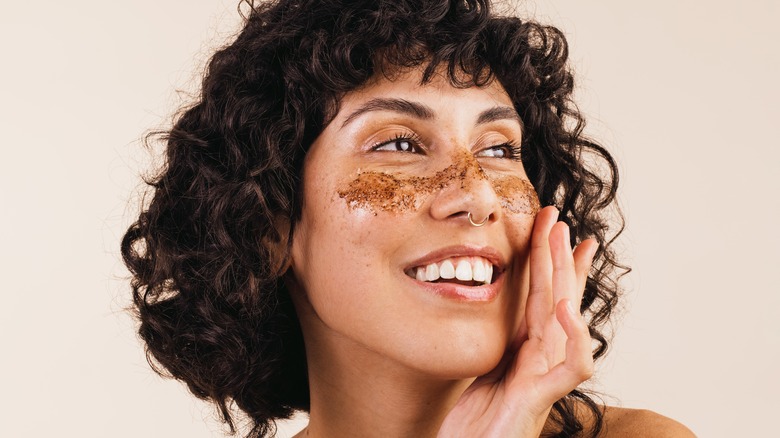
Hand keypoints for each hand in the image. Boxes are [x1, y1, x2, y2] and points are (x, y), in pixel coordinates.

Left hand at [438, 206, 597, 436]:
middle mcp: (541, 359)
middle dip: (558, 256)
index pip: (543, 297)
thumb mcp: (484, 372)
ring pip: (565, 318)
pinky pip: (572, 365)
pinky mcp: (543, 397)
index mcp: (525, 350)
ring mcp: (545, 376)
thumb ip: (498, 346)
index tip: (554, 230)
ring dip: (566, 277)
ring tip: (563, 241)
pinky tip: (565, 309)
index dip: (552, 264)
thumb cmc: (476, 426)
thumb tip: (491, 315)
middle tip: (558, 218)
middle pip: (556, 297)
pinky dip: (574, 337)